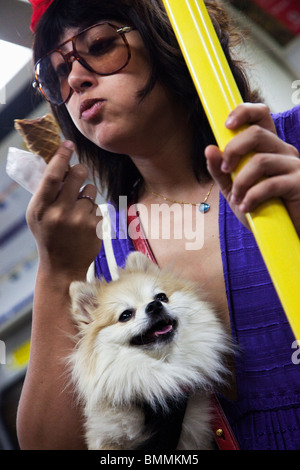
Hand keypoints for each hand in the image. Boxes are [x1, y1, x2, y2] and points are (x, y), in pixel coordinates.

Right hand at [26, 141, 101, 278]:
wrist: (62, 266)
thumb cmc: (48, 236)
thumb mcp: (37, 215)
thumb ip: (45, 192)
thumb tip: (58, 163)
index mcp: (41, 208)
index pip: (53, 175)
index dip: (61, 156)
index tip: (68, 144)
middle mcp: (59, 212)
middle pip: (77, 175)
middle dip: (80, 169)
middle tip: (79, 172)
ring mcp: (79, 220)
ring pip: (90, 189)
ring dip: (86, 194)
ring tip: (77, 210)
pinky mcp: (94, 226)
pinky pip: (97, 206)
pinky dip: (92, 211)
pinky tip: (84, 225)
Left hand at [205, 103, 299, 234]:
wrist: (285, 234)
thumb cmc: (262, 210)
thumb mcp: (234, 190)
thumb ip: (221, 171)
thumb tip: (209, 149)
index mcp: (269, 148)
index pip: (261, 116)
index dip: (244, 112)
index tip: (226, 124)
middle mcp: (284, 151)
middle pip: (256, 134)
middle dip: (233, 150)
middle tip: (226, 170)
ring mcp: (294, 166)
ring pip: (260, 161)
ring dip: (241, 182)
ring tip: (238, 199)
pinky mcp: (299, 183)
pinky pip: (270, 184)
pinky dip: (252, 197)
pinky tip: (247, 207)